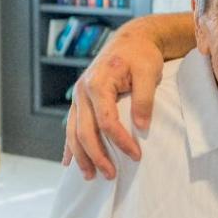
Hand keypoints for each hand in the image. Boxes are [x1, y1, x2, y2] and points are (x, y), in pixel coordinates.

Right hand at [62, 29, 162, 179]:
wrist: (131, 40)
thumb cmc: (141, 55)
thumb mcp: (149, 72)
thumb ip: (144, 99)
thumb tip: (141, 127)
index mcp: (98, 83)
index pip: (107, 121)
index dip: (120, 141)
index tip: (136, 155)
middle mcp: (82, 91)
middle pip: (84, 131)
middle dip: (96, 156)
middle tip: (111, 175)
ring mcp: (78, 96)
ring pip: (73, 132)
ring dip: (80, 156)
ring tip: (90, 176)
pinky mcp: (80, 101)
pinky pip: (71, 126)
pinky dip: (69, 146)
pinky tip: (68, 163)